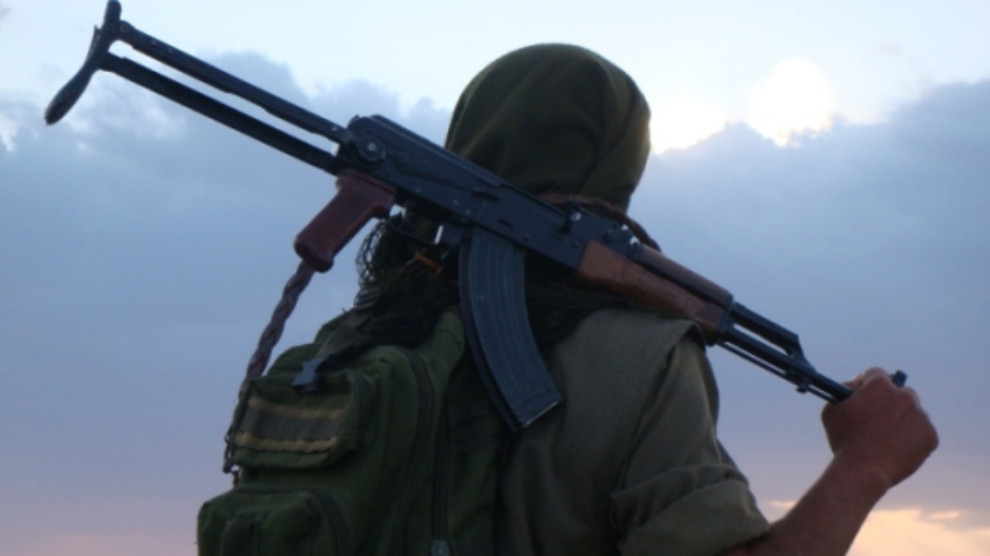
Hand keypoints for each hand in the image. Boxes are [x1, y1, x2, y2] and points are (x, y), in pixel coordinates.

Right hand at [821, 367, 938, 490]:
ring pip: (912, 413)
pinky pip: (921, 433)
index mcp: (880, 385)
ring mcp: (920, 416)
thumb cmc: (844, 439)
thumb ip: (845, 391)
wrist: (864, 470)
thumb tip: (856, 386)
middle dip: (889, 400)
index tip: (863, 393)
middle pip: (899, 391)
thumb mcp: (832, 409)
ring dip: (902, 419)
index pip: (875, 374)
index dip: (866, 383)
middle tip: (877, 416)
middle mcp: (904, 395)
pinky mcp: (930, 436)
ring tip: (886, 437)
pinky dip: (912, 439)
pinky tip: (897, 448)